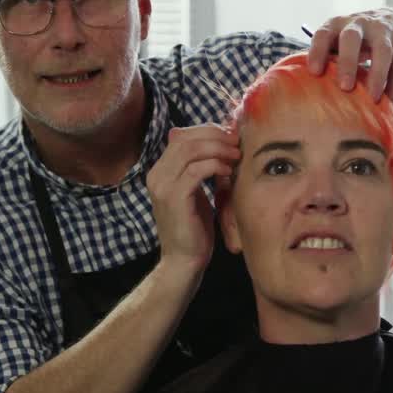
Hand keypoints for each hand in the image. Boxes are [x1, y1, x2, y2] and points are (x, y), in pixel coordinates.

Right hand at [146, 125, 240, 271]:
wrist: (184, 261)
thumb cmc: (194, 228)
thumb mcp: (196, 192)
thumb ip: (199, 169)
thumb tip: (215, 144)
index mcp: (160, 171)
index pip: (181, 136)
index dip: (207, 131)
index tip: (230, 137)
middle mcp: (156, 175)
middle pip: (185, 138)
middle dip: (215, 136)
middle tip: (236, 143)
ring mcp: (162, 186)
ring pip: (190, 151)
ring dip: (217, 149)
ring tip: (236, 155)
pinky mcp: (174, 198)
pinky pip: (195, 171)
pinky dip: (214, 166)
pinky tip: (228, 171)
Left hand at [305, 7, 392, 102]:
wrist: (390, 23)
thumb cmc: (351, 43)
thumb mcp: (337, 43)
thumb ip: (325, 59)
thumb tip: (303, 90)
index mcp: (336, 24)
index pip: (323, 34)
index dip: (318, 51)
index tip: (315, 73)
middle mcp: (359, 23)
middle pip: (352, 38)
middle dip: (348, 62)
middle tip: (345, 87)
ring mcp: (383, 30)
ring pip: (383, 51)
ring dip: (378, 75)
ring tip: (374, 99)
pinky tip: (391, 101)